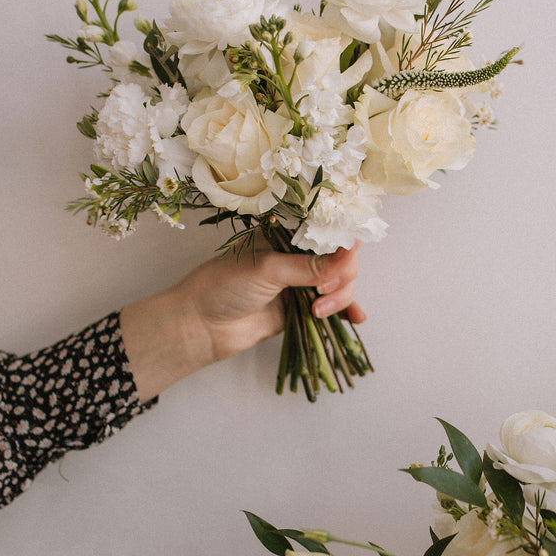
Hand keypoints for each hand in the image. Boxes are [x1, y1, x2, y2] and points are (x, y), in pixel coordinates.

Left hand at [119, 247, 363, 402]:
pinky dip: (346, 311)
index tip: (347, 255)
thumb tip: (349, 256)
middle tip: (324, 290)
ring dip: (340, 298)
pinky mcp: (301, 308)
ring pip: (339, 284)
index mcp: (285, 233)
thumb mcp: (268, 269)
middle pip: (340, 259)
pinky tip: (355, 319)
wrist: (200, 326)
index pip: (326, 229)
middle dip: (341, 275)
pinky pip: (332, 307)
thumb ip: (308, 266)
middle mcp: (296, 255)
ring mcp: (300, 283)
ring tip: (318, 311)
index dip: (342, 241)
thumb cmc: (223, 285)